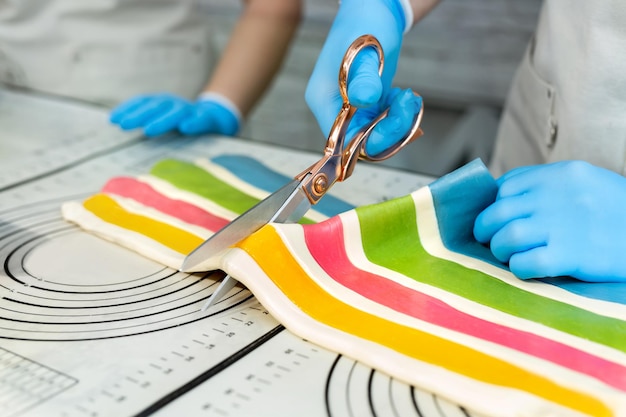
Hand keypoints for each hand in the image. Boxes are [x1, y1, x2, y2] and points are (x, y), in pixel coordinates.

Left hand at [109, 93, 239, 136]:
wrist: (216, 119)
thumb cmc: (184, 123)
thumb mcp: (164, 121)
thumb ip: (147, 123)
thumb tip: (119, 127)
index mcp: (163, 104)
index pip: (143, 102)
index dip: (128, 109)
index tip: (113, 119)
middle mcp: (175, 104)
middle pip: (156, 106)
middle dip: (139, 115)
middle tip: (123, 125)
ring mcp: (191, 111)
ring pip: (176, 112)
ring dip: (162, 120)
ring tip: (149, 130)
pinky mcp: (207, 119)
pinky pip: (200, 120)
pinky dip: (193, 122)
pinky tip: (185, 128)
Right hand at [305, 0, 421, 154]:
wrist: (373, 8)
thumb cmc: (365, 24)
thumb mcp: (367, 50)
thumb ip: (365, 77)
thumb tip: (364, 100)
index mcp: (323, 100)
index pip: (342, 139)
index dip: (369, 139)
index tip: (395, 120)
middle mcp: (333, 108)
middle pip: (359, 140)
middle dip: (389, 129)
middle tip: (408, 103)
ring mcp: (349, 107)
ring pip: (373, 134)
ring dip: (396, 122)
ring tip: (408, 98)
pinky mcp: (364, 104)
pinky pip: (380, 123)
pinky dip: (397, 115)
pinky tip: (405, 97)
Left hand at [474, 161, 625, 281]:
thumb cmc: (617, 214)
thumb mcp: (586, 185)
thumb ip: (548, 188)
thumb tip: (500, 199)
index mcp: (562, 174)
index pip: (506, 185)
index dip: (494, 204)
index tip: (496, 218)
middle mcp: (559, 196)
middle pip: (498, 211)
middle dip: (486, 229)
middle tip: (491, 240)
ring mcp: (564, 225)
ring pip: (506, 236)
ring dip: (500, 249)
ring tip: (509, 255)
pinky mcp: (572, 256)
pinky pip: (525, 263)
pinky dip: (518, 268)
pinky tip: (527, 268)